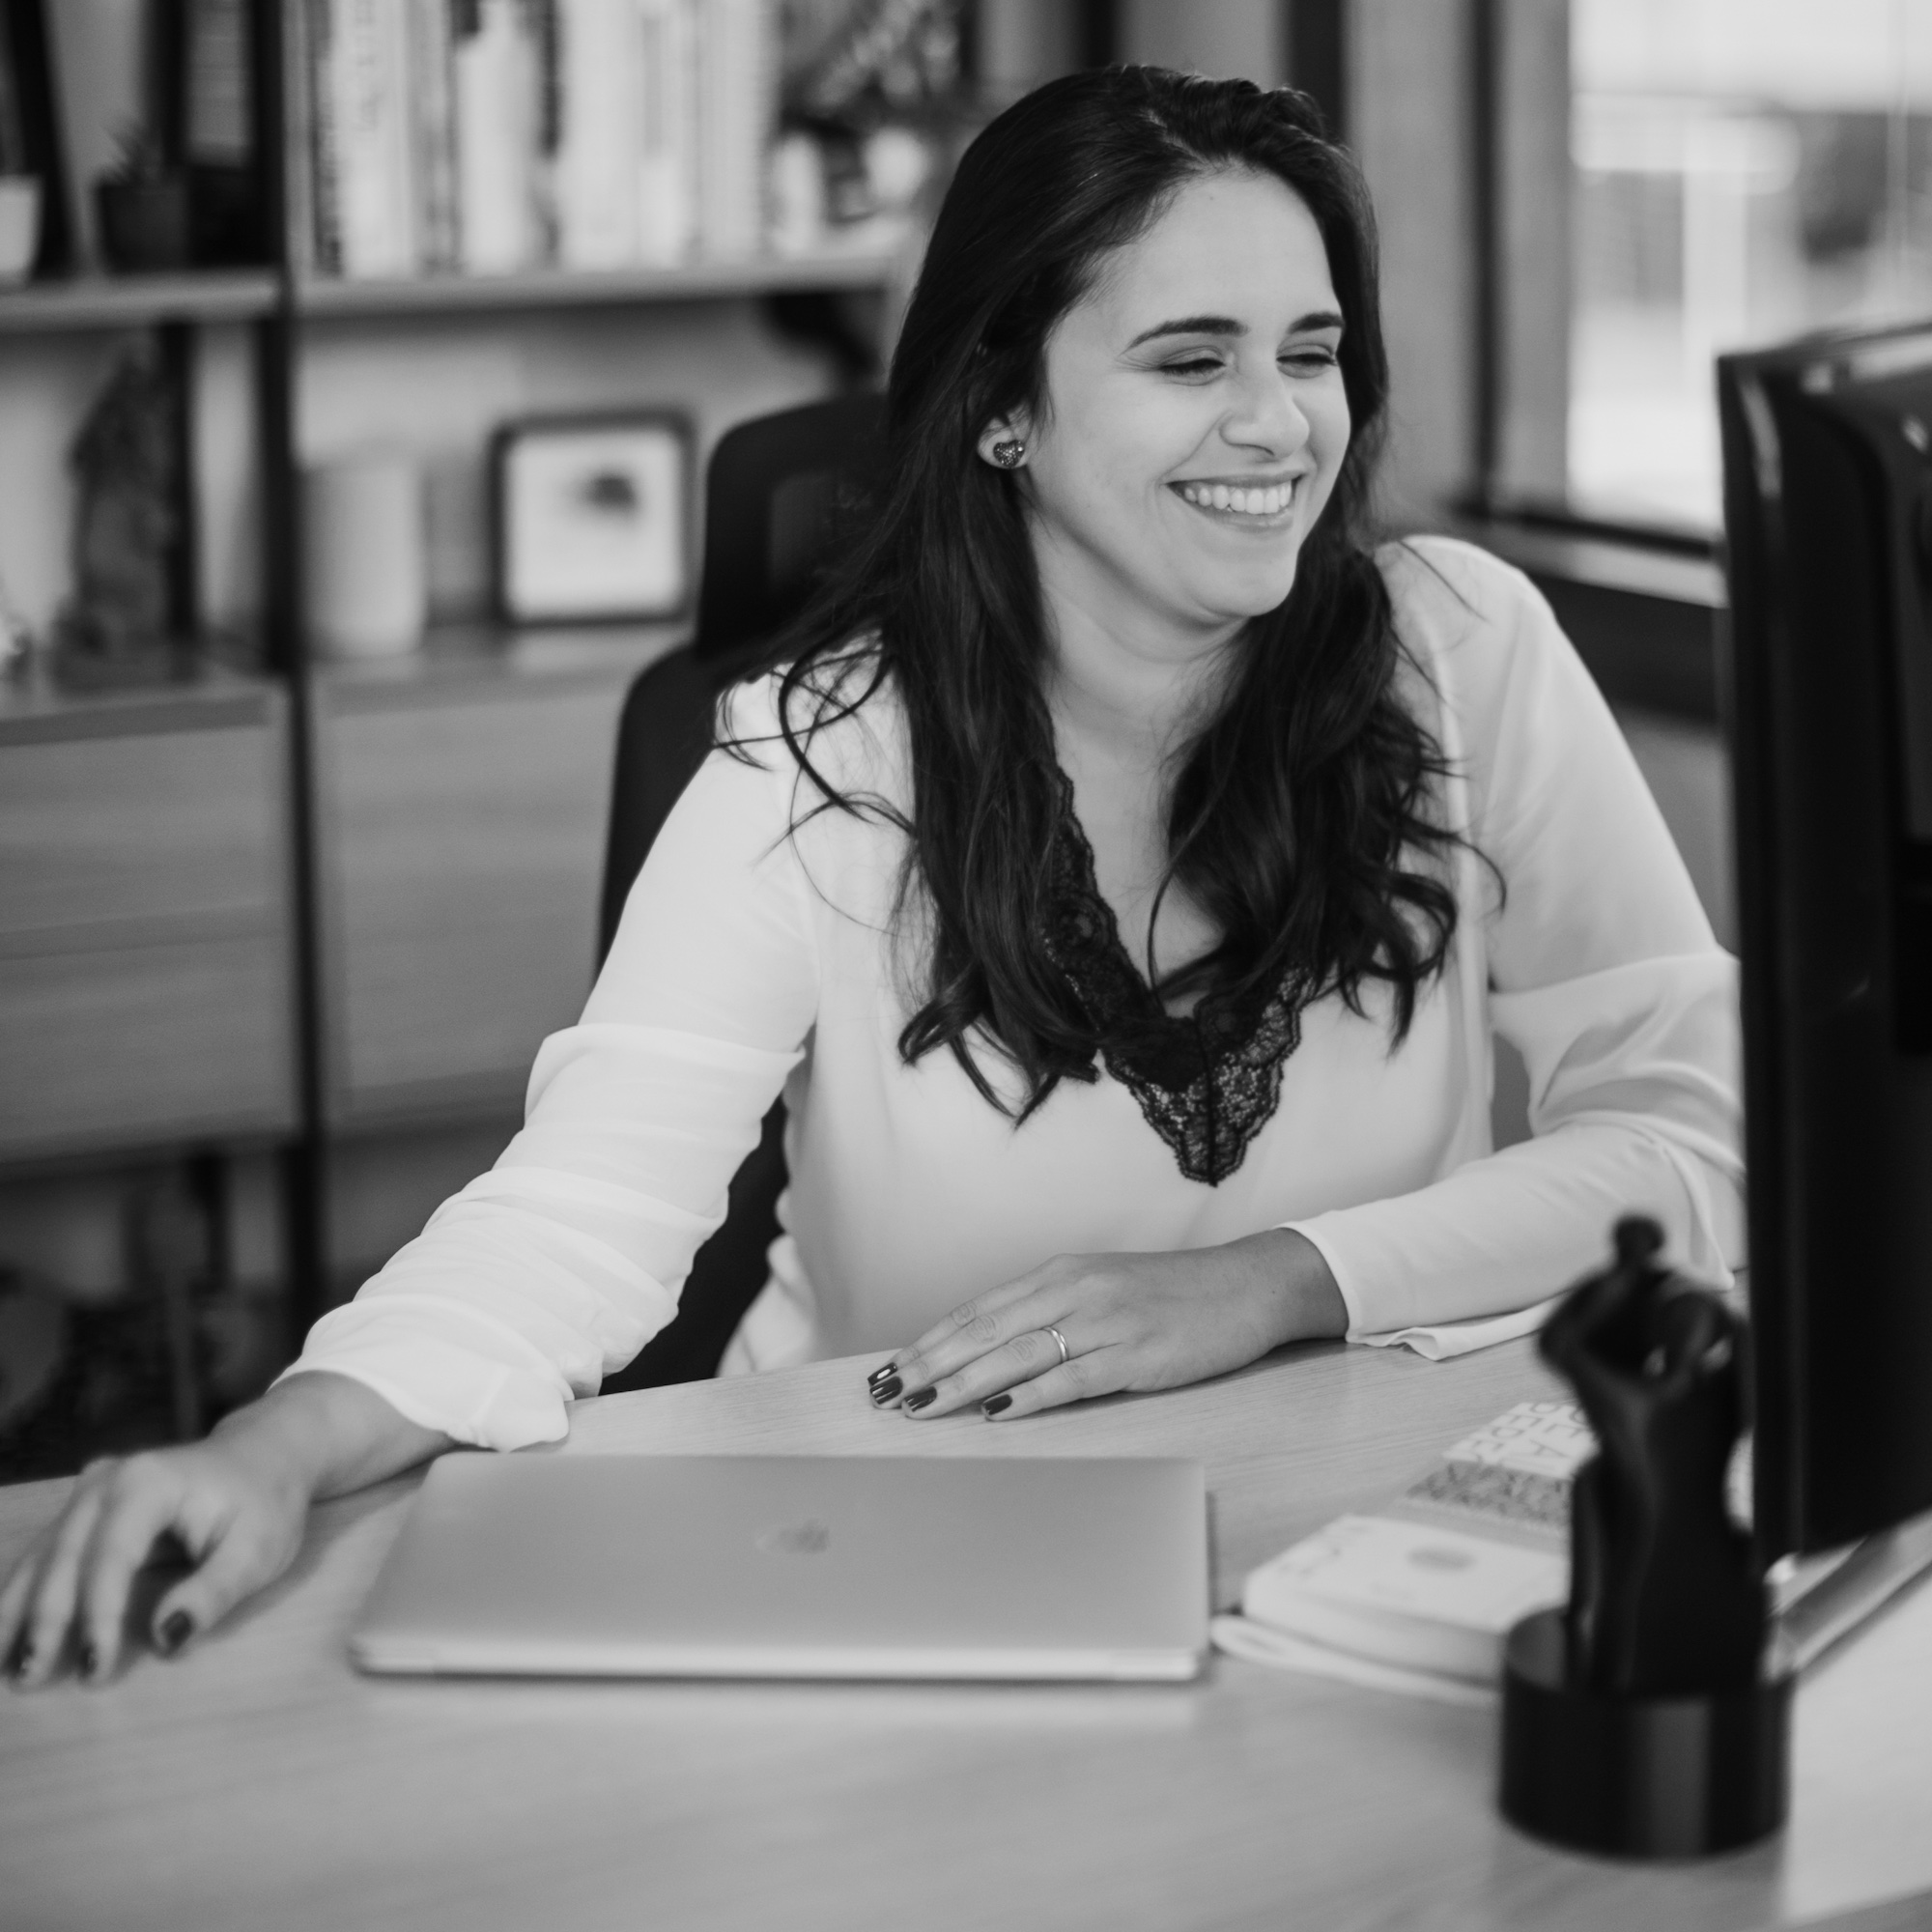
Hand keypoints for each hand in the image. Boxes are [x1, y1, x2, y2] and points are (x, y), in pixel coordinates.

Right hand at [0, 1435, 309, 1690]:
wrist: (267, 1451)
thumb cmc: (268, 1501)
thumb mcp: (259, 1550)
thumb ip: (212, 1594)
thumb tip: (163, 1639)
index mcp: (149, 1483)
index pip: (110, 1557)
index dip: (97, 1615)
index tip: (94, 1669)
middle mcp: (107, 1481)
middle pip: (63, 1557)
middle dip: (43, 1621)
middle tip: (29, 1680)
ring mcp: (91, 1490)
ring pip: (43, 1556)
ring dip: (17, 1612)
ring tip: (2, 1666)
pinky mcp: (86, 1508)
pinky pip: (48, 1554)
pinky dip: (26, 1595)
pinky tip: (6, 1634)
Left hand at [868, 1229, 1345, 1421]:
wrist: (1247, 1286)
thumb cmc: (1173, 1294)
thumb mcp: (1102, 1290)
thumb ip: (1051, 1314)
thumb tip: (992, 1352)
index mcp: (1061, 1274)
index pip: (978, 1310)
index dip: (930, 1340)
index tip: (891, 1368)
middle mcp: (1075, 1292)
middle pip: (985, 1331)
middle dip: (929, 1364)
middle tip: (887, 1394)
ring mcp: (1105, 1323)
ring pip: (1017, 1354)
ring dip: (963, 1383)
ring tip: (923, 1408)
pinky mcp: (1136, 1355)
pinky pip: (1073, 1378)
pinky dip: (1031, 1396)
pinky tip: (998, 1412)